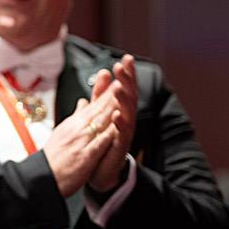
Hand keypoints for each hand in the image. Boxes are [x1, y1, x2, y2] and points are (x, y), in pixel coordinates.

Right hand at [43, 70, 119, 196]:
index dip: (107, 91)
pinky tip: (117, 125)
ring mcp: (82, 141)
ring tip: (123, 93)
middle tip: (124, 77)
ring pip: (99, 121)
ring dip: (112, 107)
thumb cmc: (54, 157)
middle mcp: (78, 129)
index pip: (94, 104)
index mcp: (74, 124)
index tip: (118, 77)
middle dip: (112, 92)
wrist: (44, 177)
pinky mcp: (85, 156)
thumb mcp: (63, 132)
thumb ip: (76, 116)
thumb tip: (83, 101)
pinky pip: (99, 143)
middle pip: (98, 108)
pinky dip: (108, 132)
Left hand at [87, 55, 137, 191]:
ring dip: (124, 99)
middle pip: (129, 98)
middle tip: (123, 65)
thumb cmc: (102, 141)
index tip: (125, 58)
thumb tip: (103, 73)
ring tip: (120, 86)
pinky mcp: (119, 147)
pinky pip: (121, 135)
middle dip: (127, 81)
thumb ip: (101, 95)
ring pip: (127, 113)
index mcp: (120, 111)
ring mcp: (123, 134)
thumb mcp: (100, 113)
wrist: (100, 170)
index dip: (126, 75)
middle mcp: (125, 121)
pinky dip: (119, 124)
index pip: (124, 89)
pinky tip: (117, 115)